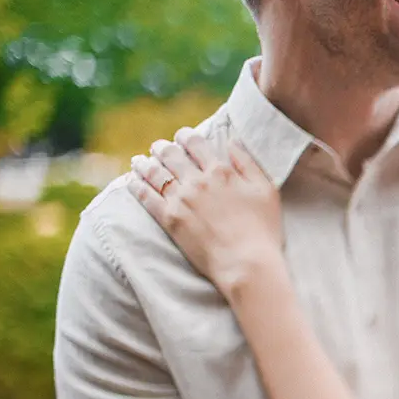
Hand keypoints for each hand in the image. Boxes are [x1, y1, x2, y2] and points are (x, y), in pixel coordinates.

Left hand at [128, 128, 282, 294]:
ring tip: (140, 160)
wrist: (246, 263)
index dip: (186, 136)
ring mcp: (180, 200)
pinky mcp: (169, 219)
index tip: (182, 135)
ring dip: (145, 163)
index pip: (196, 144)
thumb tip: (231, 142)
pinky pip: (145, 196)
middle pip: (171, 155)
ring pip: (154, 172)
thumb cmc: (263, 229)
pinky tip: (132, 180)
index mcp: (221, 171)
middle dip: (162, 147)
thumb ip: (247, 163)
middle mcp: (197, 181)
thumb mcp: (266, 190)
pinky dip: (136, 185)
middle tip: (158, 147)